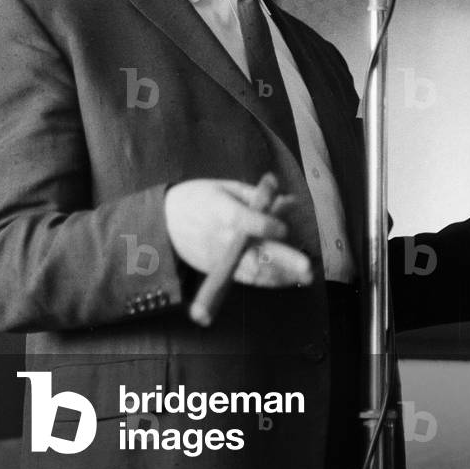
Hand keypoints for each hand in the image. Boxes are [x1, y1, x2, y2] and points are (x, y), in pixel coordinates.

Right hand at [164, 176, 311, 287]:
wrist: (163, 223)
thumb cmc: (198, 198)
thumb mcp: (225, 188)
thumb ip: (259, 195)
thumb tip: (291, 201)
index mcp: (219, 210)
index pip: (243, 220)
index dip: (264, 226)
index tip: (283, 228)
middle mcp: (220, 238)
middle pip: (252, 252)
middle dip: (282, 260)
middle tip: (306, 266)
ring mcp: (219, 258)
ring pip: (253, 271)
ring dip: (281, 275)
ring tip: (305, 275)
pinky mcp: (219, 271)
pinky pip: (247, 279)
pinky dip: (269, 280)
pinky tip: (289, 279)